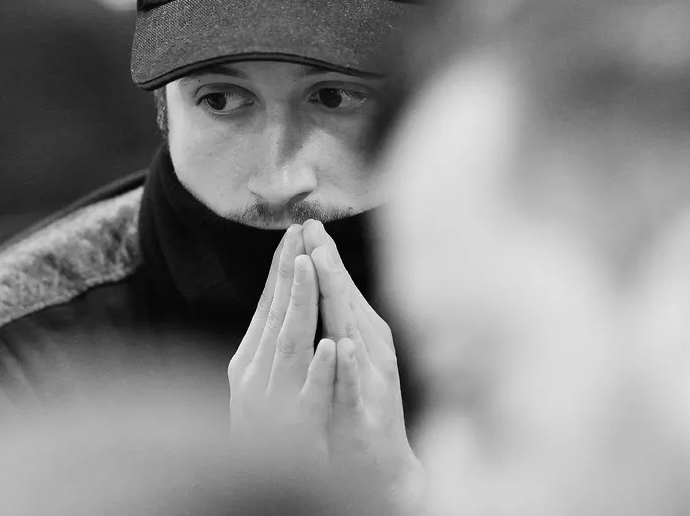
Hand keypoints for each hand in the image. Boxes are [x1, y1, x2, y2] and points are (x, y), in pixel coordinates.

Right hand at [228, 225, 337, 463]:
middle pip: (275, 315)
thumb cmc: (276, 438)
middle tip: (301, 231)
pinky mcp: (297, 434)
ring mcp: (274, 405)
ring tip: (310, 267)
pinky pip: (309, 397)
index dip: (280, 267)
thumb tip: (280, 297)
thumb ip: (270, 342)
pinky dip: (321, 371)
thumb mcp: (265, 383)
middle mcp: (256, 379)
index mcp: (250, 363)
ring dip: (299, 304)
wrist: (275, 495)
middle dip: (288, 271)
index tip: (294, 231)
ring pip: (289, 346)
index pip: (268, 305)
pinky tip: (333, 346)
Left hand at [302, 220, 424, 512]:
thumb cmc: (361, 409)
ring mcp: (370, 381)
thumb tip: (321, 280)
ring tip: (321, 263)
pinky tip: (342, 345)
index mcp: (361, 334)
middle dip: (327, 261)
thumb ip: (337, 320)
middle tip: (310, 226)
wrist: (383, 470)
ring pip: (351, 331)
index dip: (322, 255)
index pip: (338, 288)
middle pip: (344, 299)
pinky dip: (348, 366)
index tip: (306, 221)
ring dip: (337, 296)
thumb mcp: (348, 358)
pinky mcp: (366, 415)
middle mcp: (370, 350)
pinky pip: (355, 387)